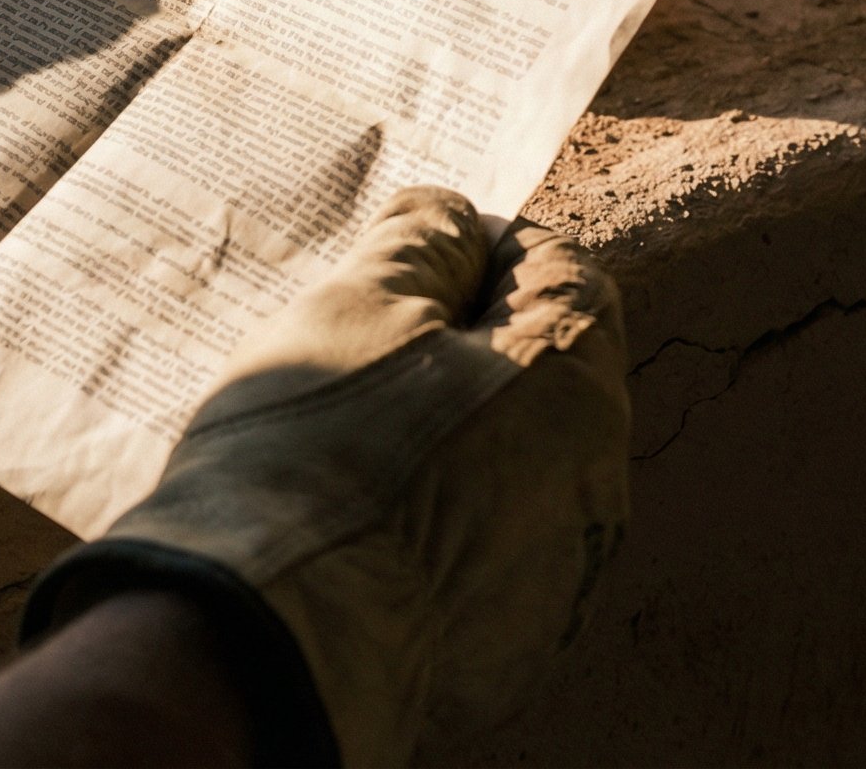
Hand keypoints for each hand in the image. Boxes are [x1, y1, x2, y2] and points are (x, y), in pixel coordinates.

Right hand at [22, 187, 629, 765]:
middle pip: (542, 371)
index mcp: (574, 379)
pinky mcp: (516, 648)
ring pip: (516, 468)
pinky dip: (440, 531)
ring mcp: (563, 573)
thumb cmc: (312, 456)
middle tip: (363, 349)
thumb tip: (453, 218)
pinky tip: (361, 528)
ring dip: (455, 441)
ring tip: (350, 444)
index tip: (409, 255)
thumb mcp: (352, 308)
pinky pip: (488, 558)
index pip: (560, 269)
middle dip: (464, 347)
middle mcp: (597, 479)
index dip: (482, 246)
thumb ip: (418, 244)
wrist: (268, 645)